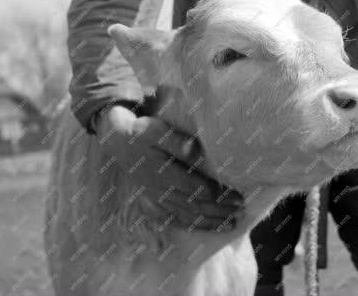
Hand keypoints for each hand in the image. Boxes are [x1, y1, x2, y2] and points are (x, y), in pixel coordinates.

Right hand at [95, 105, 244, 230]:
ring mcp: (157, 198)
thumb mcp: (157, 130)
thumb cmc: (142, 132)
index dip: (220, 197)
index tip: (238, 198)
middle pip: (196, 207)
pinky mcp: (153, 201)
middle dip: (220, 212)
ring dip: (210, 222)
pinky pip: (173, 219)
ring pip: (187, 216)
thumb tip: (196, 150)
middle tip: (240, 212)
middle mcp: (162, 190)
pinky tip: (205, 228)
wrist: (117, 141)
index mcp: (165, 174)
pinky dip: (191, 225)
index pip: (198, 191)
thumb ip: (177, 142)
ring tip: (231, 224)